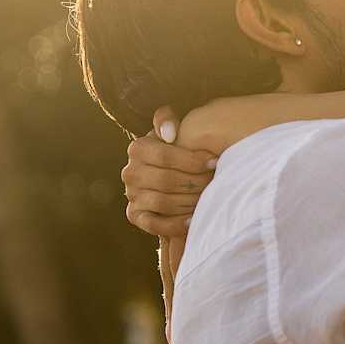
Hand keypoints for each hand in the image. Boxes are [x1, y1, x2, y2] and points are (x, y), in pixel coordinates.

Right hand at [122, 107, 215, 239]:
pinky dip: (174, 224)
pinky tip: (193, 220)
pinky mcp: (135, 215)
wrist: (163, 170)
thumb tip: (170, 134)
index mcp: (137, 148)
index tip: (214, 162)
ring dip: (188, 202)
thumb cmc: (174, 146)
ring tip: (207, 198)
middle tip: (215, 181)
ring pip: (162, 202)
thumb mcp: (170, 128)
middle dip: (195, 182)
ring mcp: (131, 195)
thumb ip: (166, 119)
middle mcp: (130, 172)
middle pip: (166, 180)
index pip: (165, 156)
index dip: (192, 160)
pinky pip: (153, 225)